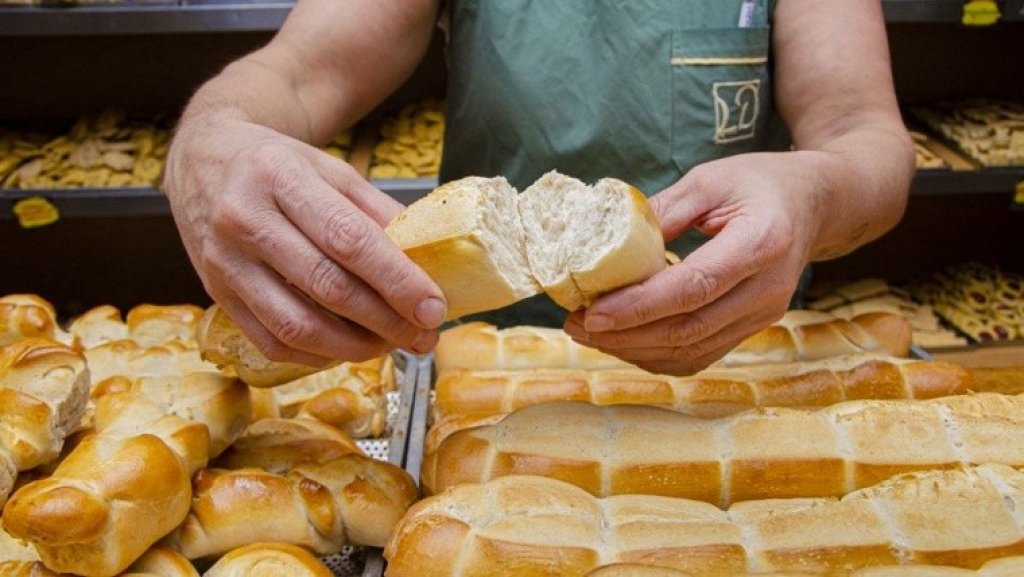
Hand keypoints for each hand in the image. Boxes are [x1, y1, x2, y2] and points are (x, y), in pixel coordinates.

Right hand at [164, 118, 445, 365]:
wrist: (203, 161)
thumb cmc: (278, 166)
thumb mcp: (331, 169)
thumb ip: (377, 213)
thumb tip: (427, 262)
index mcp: (282, 177)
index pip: (348, 239)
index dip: (397, 280)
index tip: (433, 307)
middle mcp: (246, 219)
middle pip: (327, 286)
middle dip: (386, 321)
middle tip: (424, 335)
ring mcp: (225, 262)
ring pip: (297, 325)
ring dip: (354, 346)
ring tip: (390, 344)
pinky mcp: (216, 294)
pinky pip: (271, 341)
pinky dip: (316, 354)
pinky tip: (346, 347)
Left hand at [564, 152, 828, 374]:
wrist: (814, 204)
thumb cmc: (759, 183)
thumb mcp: (710, 179)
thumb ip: (661, 211)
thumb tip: (603, 242)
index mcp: (761, 243)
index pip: (693, 288)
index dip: (639, 306)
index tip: (593, 312)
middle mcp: (768, 289)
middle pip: (689, 329)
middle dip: (625, 335)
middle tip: (576, 324)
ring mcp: (764, 315)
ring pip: (691, 351)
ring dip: (634, 350)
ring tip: (589, 334)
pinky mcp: (753, 328)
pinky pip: (700, 354)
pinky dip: (656, 354)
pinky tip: (623, 340)